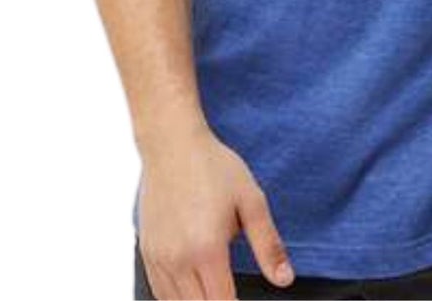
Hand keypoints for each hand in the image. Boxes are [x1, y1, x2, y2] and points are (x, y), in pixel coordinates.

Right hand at [137, 122, 294, 298]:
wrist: (172, 145)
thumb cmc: (214, 168)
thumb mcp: (251, 201)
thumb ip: (268, 246)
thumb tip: (285, 280)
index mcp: (207, 250)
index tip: (246, 300)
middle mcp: (178, 261)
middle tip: (234, 291)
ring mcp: (158, 259)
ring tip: (216, 288)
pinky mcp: (146, 253)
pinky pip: (159, 293)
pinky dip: (176, 298)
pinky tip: (193, 289)